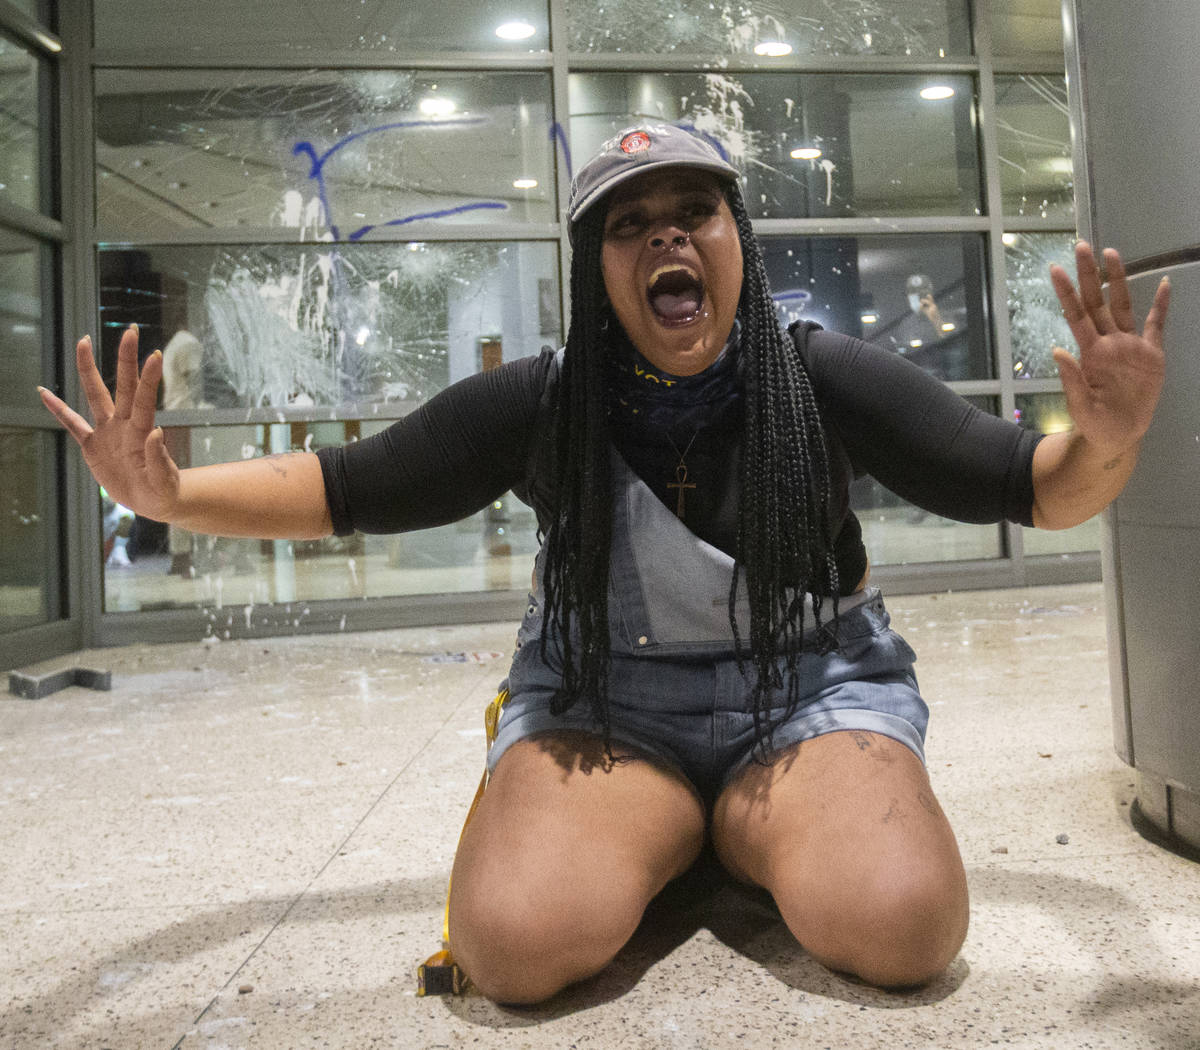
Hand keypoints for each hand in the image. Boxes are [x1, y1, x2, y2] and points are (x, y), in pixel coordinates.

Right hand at [39, 326, 180, 521]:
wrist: (153, 501)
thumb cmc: (164, 490)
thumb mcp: (164, 481)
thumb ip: (159, 459)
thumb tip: (156, 433)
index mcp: (142, 432)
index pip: (145, 399)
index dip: (149, 378)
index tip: (155, 355)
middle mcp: (125, 425)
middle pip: (123, 386)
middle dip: (125, 359)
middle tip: (130, 331)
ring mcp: (108, 432)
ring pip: (95, 395)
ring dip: (89, 370)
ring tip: (82, 342)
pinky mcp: (92, 446)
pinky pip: (71, 423)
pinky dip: (57, 409)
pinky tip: (43, 392)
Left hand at [1049, 242, 1168, 459]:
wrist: (1118, 436)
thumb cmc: (1094, 422)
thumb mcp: (1079, 406)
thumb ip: (1070, 380)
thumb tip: (1056, 351)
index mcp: (1090, 353)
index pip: (1076, 316)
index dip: (1066, 292)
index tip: (1055, 269)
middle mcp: (1109, 342)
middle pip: (1097, 301)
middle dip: (1089, 274)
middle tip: (1081, 246)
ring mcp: (1130, 345)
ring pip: (1123, 305)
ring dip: (1118, 279)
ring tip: (1110, 253)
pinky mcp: (1152, 354)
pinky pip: (1158, 324)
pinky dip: (1162, 305)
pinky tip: (1165, 284)